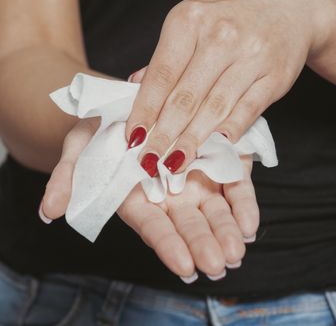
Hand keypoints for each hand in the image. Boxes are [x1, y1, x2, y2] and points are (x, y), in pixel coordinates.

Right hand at [40, 119, 258, 281]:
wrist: (129, 106)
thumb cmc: (100, 130)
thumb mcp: (80, 147)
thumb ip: (69, 178)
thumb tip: (49, 210)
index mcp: (138, 197)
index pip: (152, 225)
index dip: (167, 244)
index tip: (184, 266)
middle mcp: (168, 195)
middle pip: (187, 224)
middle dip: (202, 244)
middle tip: (218, 264)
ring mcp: (194, 180)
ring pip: (213, 210)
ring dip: (226, 231)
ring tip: (237, 251)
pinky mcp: (217, 161)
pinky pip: (233, 184)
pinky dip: (242, 202)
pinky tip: (250, 223)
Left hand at [125, 0, 325, 174]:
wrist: (288, 6)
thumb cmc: (232, 17)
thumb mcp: (193, 24)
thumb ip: (167, 59)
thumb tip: (137, 86)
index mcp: (190, 21)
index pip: (160, 76)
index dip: (144, 111)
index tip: (133, 137)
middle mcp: (220, 37)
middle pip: (184, 98)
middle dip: (163, 135)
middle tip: (149, 160)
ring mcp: (250, 57)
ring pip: (213, 109)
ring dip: (191, 142)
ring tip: (174, 163)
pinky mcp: (274, 77)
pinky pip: (246, 112)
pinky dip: (227, 134)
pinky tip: (212, 150)